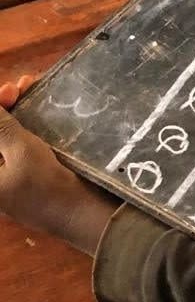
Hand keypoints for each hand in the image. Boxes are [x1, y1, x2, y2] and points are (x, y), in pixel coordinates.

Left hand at [0, 76, 117, 254]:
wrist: (80, 213)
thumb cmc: (45, 186)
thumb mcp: (20, 150)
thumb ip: (0, 125)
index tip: (9, 91)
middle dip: (2, 107)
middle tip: (19, 88)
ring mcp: (4, 173)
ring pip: (3, 134)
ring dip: (12, 110)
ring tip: (28, 89)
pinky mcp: (21, 171)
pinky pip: (15, 141)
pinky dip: (23, 124)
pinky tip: (35, 106)